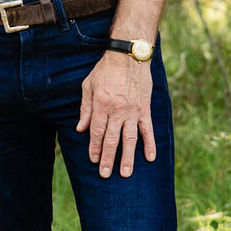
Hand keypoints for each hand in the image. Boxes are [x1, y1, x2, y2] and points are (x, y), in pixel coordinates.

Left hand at [76, 52, 155, 177]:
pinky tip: (150, 157)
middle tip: (106, 174)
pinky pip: (147, 129)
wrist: (129, 56)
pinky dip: (150, 144)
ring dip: (128, 157)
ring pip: (129, 139)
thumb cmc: (105, 70)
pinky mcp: (144, 109)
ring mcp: (132, 111)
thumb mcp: (88, 86)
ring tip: (126, 173)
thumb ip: (85, 109)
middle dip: (108, 159)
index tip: (94, 160)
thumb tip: (80, 129)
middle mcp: (117, 110)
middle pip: (112, 139)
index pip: (97, 132)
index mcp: (101, 105)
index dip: (95, 148)